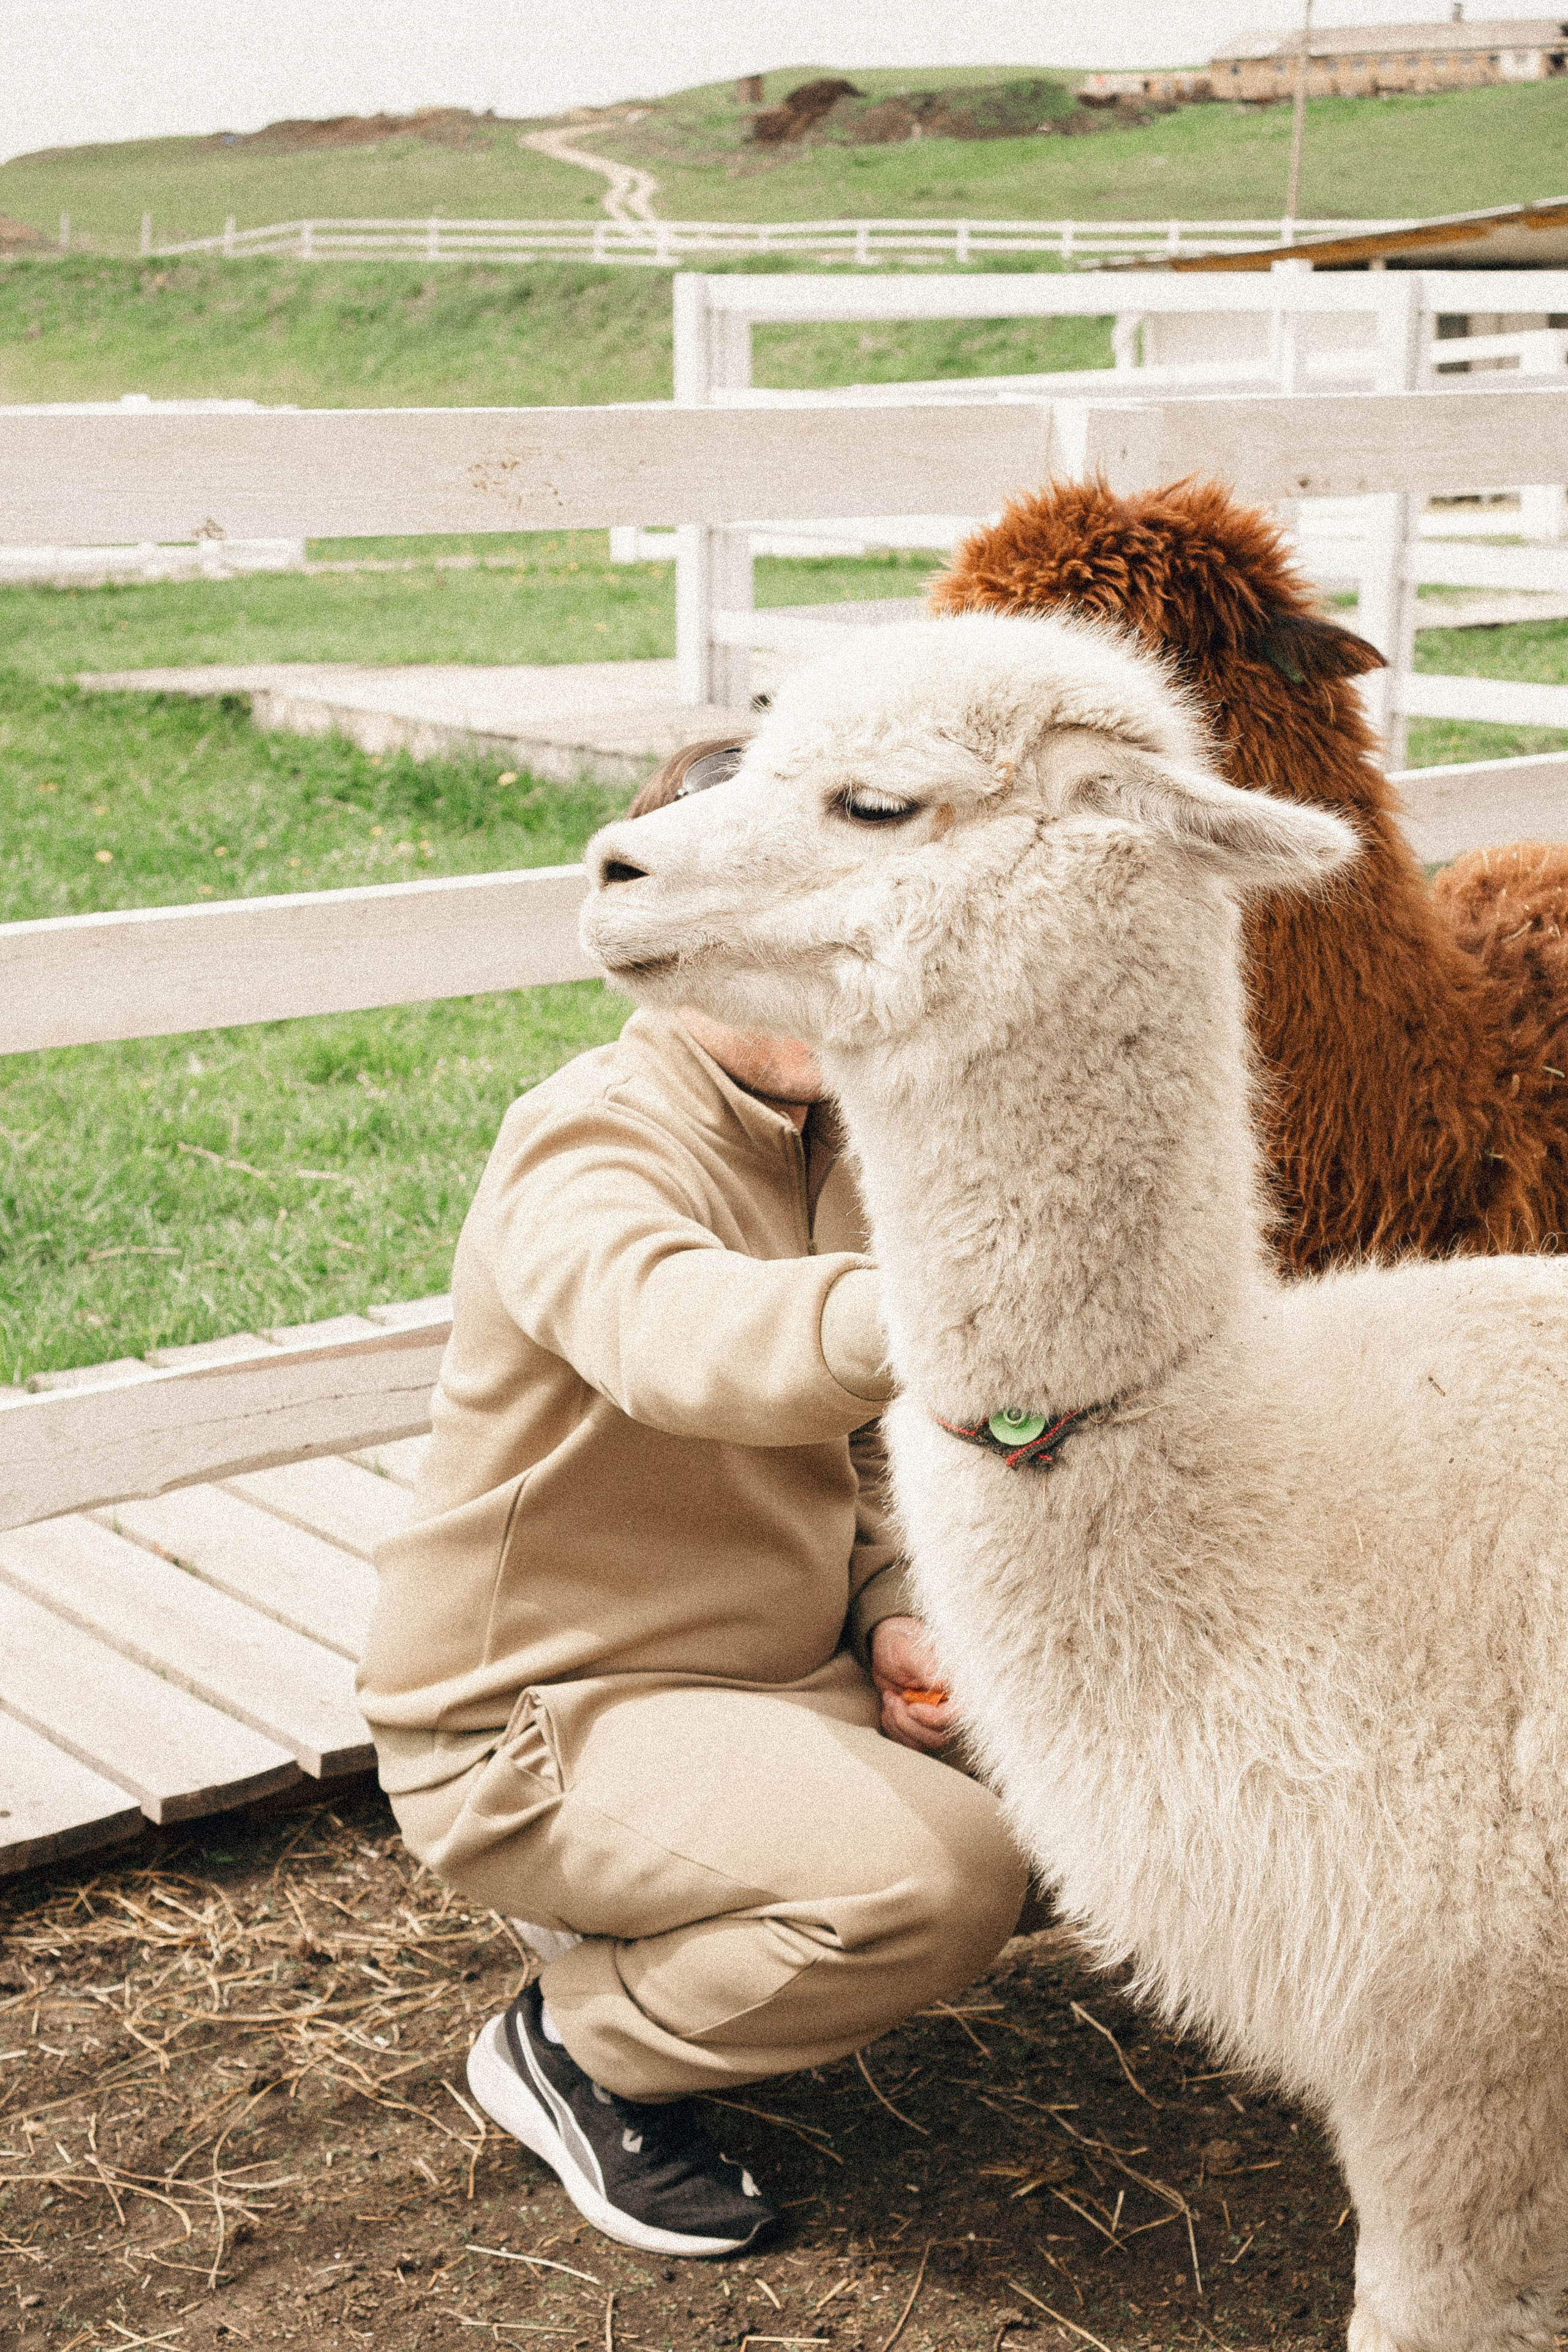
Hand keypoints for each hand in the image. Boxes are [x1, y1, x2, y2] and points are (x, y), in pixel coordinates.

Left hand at [870, 1615, 958, 1753]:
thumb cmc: (899, 1643)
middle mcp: (951, 1700)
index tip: (913, 1708)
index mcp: (955, 1680)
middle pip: (942, 1733)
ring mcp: (938, 1714)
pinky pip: (913, 1742)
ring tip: (891, 1700)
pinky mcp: (924, 1724)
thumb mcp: (907, 1649)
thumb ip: (925, 1664)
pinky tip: (890, 1707)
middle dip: (910, 1722)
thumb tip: (942, 1681)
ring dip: (901, 1725)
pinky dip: (895, 1729)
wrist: (886, 1650)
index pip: (961, 1711)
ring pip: (928, 1741)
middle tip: (894, 1699)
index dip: (937, 1718)